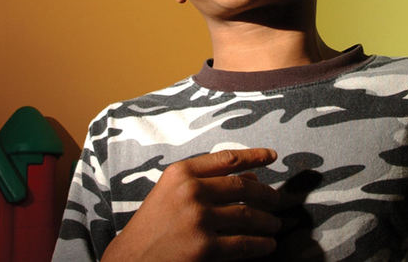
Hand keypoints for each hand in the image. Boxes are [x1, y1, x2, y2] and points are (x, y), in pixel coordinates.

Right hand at [101, 148, 280, 261]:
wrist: (128, 261)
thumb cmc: (152, 226)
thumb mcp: (170, 192)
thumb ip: (202, 180)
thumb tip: (249, 178)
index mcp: (181, 172)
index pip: (227, 159)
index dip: (254, 156)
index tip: (272, 156)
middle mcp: (191, 190)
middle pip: (242, 187)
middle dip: (266, 195)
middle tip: (279, 201)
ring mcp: (198, 219)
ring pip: (246, 215)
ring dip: (266, 221)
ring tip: (275, 225)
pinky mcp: (204, 248)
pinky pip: (242, 243)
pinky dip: (259, 244)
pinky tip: (267, 245)